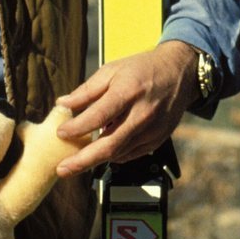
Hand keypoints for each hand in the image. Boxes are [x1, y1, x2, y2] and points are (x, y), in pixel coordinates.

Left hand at [53, 41, 198, 176]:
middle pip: (109, 145)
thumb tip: (63, 104)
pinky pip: (130, 154)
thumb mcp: (112, 70)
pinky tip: (101, 152)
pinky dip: (113, 155)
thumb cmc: (143, 69)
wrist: (179, 72)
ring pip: (119, 153)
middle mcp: (143, 114)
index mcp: (129, 91)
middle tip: (62, 169)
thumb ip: (87, 90)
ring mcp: (152, 130)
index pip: (99, 115)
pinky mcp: (157, 140)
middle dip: (82, 161)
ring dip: (95, 160)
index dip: (77, 127)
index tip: (60, 133)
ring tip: (75, 162)